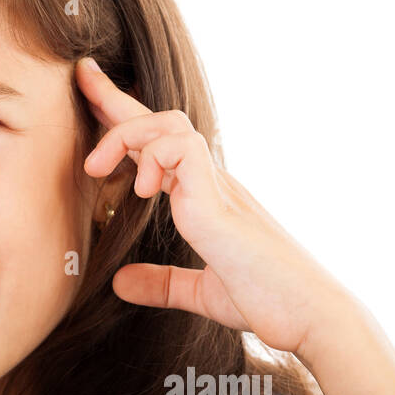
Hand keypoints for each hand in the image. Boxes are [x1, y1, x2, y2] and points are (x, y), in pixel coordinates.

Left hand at [76, 57, 353, 356]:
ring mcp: (216, 185)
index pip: (160, 147)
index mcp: (203, 198)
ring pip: (167, 123)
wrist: (311, 317)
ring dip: (125, 135)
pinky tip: (145, 191)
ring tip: (98, 170)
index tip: (94, 95)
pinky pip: (181, 147)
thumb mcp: (201, 293)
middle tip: (83, 77)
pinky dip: (153, 158)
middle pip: (158, 120)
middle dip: (115, 98)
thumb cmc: (269, 301)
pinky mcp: (218, 199)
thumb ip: (162, 283)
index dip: (125, 122)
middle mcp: (210, 182)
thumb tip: (119, 282)